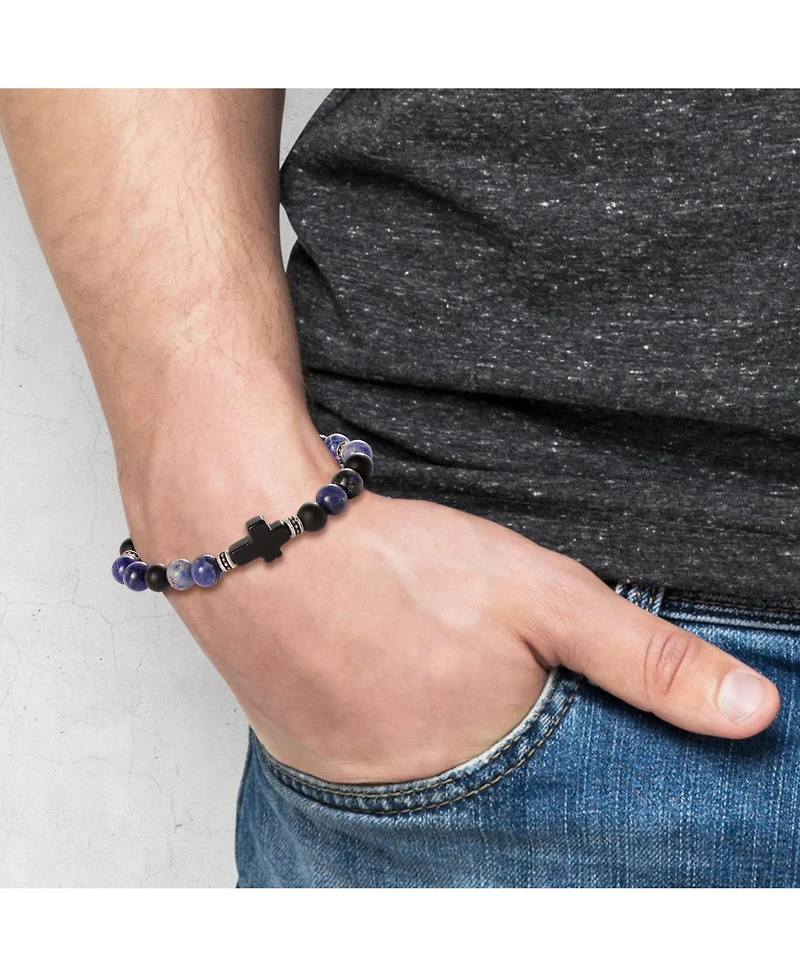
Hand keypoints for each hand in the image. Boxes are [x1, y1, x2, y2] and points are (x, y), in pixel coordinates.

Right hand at [121, 414, 779, 784]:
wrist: (255, 536)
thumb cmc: (397, 563)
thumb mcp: (543, 597)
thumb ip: (646, 659)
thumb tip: (754, 716)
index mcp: (486, 767)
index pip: (561, 796)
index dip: (569, 750)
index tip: (554, 715)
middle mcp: (417, 797)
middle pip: (488, 790)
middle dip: (503, 745)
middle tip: (473, 675)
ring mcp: (352, 786)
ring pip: (428, 779)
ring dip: (444, 742)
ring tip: (430, 676)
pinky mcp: (308, 759)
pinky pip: (371, 767)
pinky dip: (392, 737)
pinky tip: (388, 685)